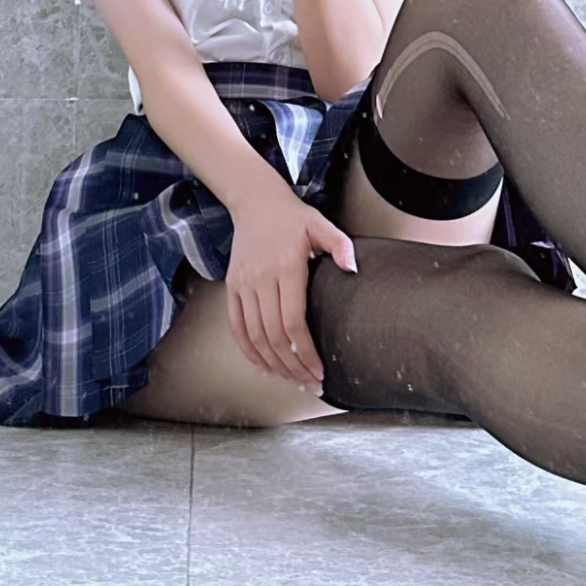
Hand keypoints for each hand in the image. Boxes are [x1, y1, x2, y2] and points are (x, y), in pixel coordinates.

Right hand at [225, 173, 358, 392]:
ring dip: (273, 364)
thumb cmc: (291, 217)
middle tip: (310, 383)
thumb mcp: (321, 224)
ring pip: (255, 336)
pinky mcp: (232, 287)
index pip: (293, 323)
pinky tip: (264, 366)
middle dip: (293, 367)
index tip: (319, 370)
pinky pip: (237, 327)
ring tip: (292, 380)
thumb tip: (353, 268)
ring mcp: (243, 284)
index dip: (305, 353)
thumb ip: (340, 245)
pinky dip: (249, 351)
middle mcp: (261, 279)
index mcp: (286, 267)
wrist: (255, 201)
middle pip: (274, 337)